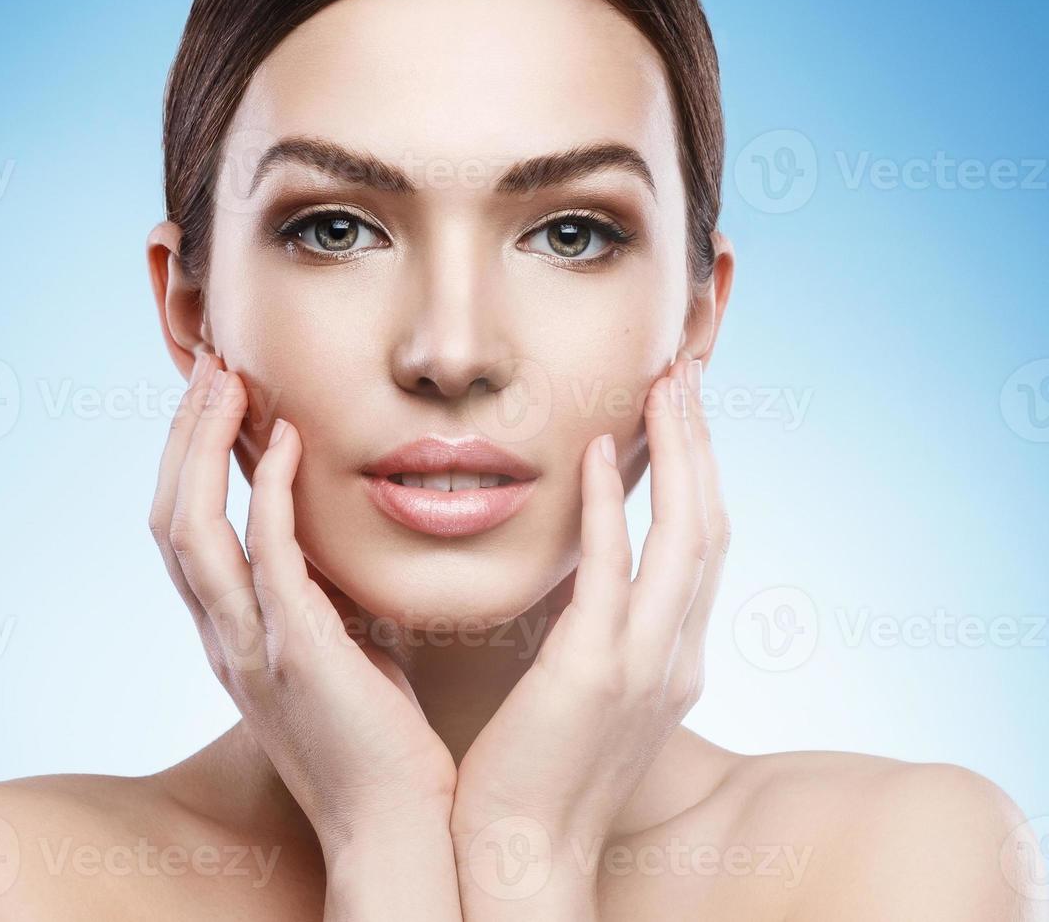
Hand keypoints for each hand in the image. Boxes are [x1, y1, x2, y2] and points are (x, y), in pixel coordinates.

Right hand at [148, 351, 462, 917]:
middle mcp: (222, 637)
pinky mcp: (297, 653)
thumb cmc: (377, 740)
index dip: (188, 460)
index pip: (183, 531)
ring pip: (191, 530)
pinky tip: (287, 441)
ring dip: (204, 447)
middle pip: (167, 517)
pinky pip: (265, 556)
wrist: (396, 824)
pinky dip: (267, 491)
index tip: (216, 400)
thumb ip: (322, 593)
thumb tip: (337, 536)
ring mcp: (250, 647)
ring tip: (227, 384)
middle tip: (211, 370)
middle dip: (183, 436)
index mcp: (229, 635)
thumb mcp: (338, 650)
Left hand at [451, 354, 728, 915]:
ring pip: (686, 539)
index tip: (679, 415)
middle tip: (684, 375)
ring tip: (662, 387)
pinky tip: (597, 454)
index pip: (701, 548)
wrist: (521, 856)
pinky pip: (612, 574)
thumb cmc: (535, 776)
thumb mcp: (583, 697)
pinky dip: (611, 508)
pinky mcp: (595, 676)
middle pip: (711, 527)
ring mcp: (645, 667)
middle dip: (702, 446)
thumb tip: (582, 589)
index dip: (698, 476)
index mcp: (673, 661)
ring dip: (678, 455)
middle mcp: (676, 658)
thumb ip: (596, 637)